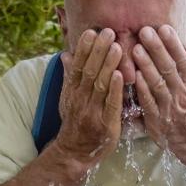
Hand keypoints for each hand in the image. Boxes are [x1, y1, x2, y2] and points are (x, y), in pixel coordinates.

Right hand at [54, 28, 123, 167]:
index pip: (77, 66)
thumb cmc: (75, 122)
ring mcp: (93, 112)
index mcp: (72, 92)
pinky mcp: (106, 125)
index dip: (84, 49)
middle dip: (99, 51)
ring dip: (108, 65)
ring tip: (117, 47)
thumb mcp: (67, 98)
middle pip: (89, 71)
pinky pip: (111, 104)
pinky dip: (114, 89)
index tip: (91, 32)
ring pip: (99, 85)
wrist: (74, 153)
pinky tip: (120, 75)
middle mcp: (80, 100)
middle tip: (109, 32)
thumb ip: (69, 76)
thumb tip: (66, 54)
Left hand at [131, 25, 185, 166]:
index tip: (164, 28)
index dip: (173, 44)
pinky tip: (133, 76)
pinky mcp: (158, 120)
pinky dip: (142, 89)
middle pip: (169, 68)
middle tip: (145, 31)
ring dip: (146, 65)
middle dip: (157, 49)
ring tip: (136, 49)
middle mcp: (183, 94)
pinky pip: (149, 102)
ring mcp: (170, 107)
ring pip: (158, 83)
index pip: (183, 60)